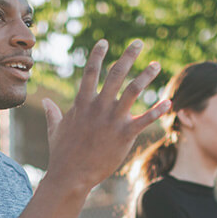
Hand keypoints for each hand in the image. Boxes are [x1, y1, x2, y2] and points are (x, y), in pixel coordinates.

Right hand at [41, 39, 170, 189]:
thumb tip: (47, 102)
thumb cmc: (62, 154)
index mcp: (82, 103)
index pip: (90, 72)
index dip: (97, 55)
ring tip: (156, 64)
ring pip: (133, 90)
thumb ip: (53, 113)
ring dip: (146, 75)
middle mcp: (98, 106)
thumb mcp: (55, 129)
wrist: (70, 175)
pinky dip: (158, 110)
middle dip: (128, 56)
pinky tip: (169, 102)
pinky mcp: (124, 135)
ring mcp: (112, 120)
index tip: (104, 42)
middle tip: (139, 42)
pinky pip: (145, 119)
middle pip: (115, 74)